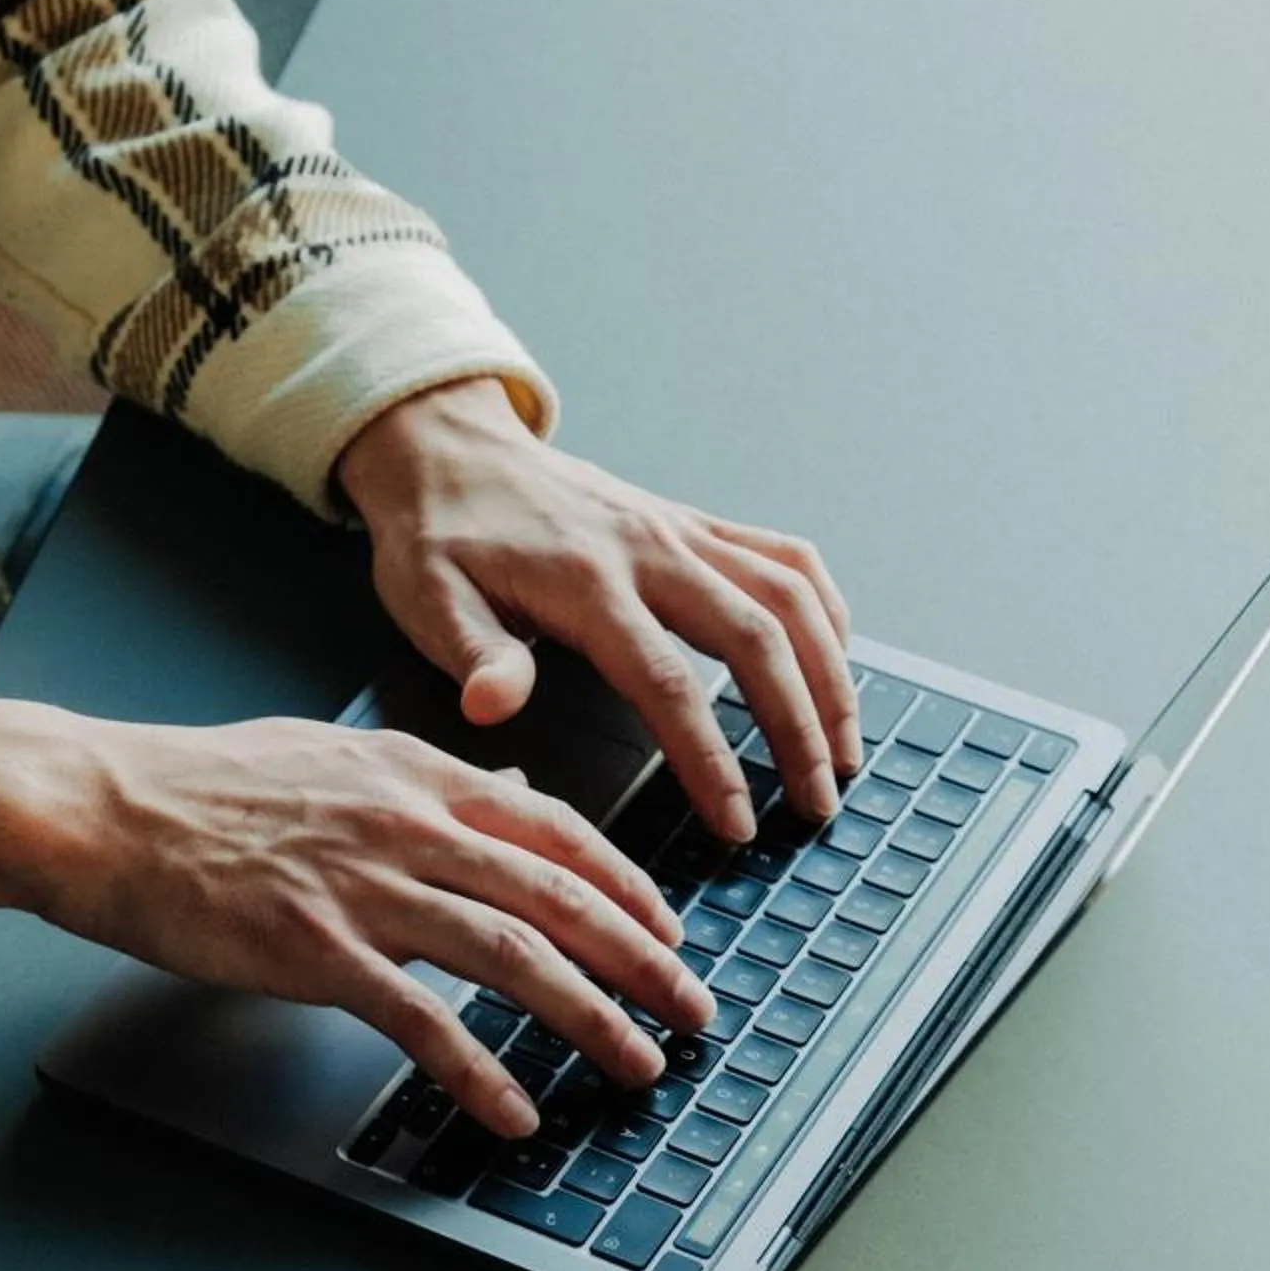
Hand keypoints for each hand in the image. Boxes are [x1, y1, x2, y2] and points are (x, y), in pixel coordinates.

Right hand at [0, 697, 712, 1136]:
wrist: (101, 808)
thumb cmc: (201, 787)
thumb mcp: (334, 755)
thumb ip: (428, 779)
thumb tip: (510, 790)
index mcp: (416, 774)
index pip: (555, 828)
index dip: (627, 886)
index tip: (671, 933)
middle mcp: (406, 823)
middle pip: (559, 896)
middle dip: (644, 961)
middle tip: (694, 1012)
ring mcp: (363, 887)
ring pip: (512, 954)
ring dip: (589, 1018)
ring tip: (636, 1064)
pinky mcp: (313, 950)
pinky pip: (419, 1021)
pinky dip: (477, 1071)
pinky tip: (514, 1111)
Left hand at [337, 377, 860, 842]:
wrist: (451, 447)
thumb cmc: (439, 536)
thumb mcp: (426, 599)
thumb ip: (472, 654)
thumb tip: (494, 707)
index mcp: (587, 582)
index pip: (669, 684)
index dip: (711, 760)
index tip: (737, 822)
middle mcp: (651, 550)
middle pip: (757, 638)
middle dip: (798, 727)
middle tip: (816, 804)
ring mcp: (681, 531)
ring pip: (790, 597)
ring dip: (831, 674)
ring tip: (844, 751)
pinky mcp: (694, 523)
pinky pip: (786, 558)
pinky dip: (826, 609)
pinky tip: (835, 663)